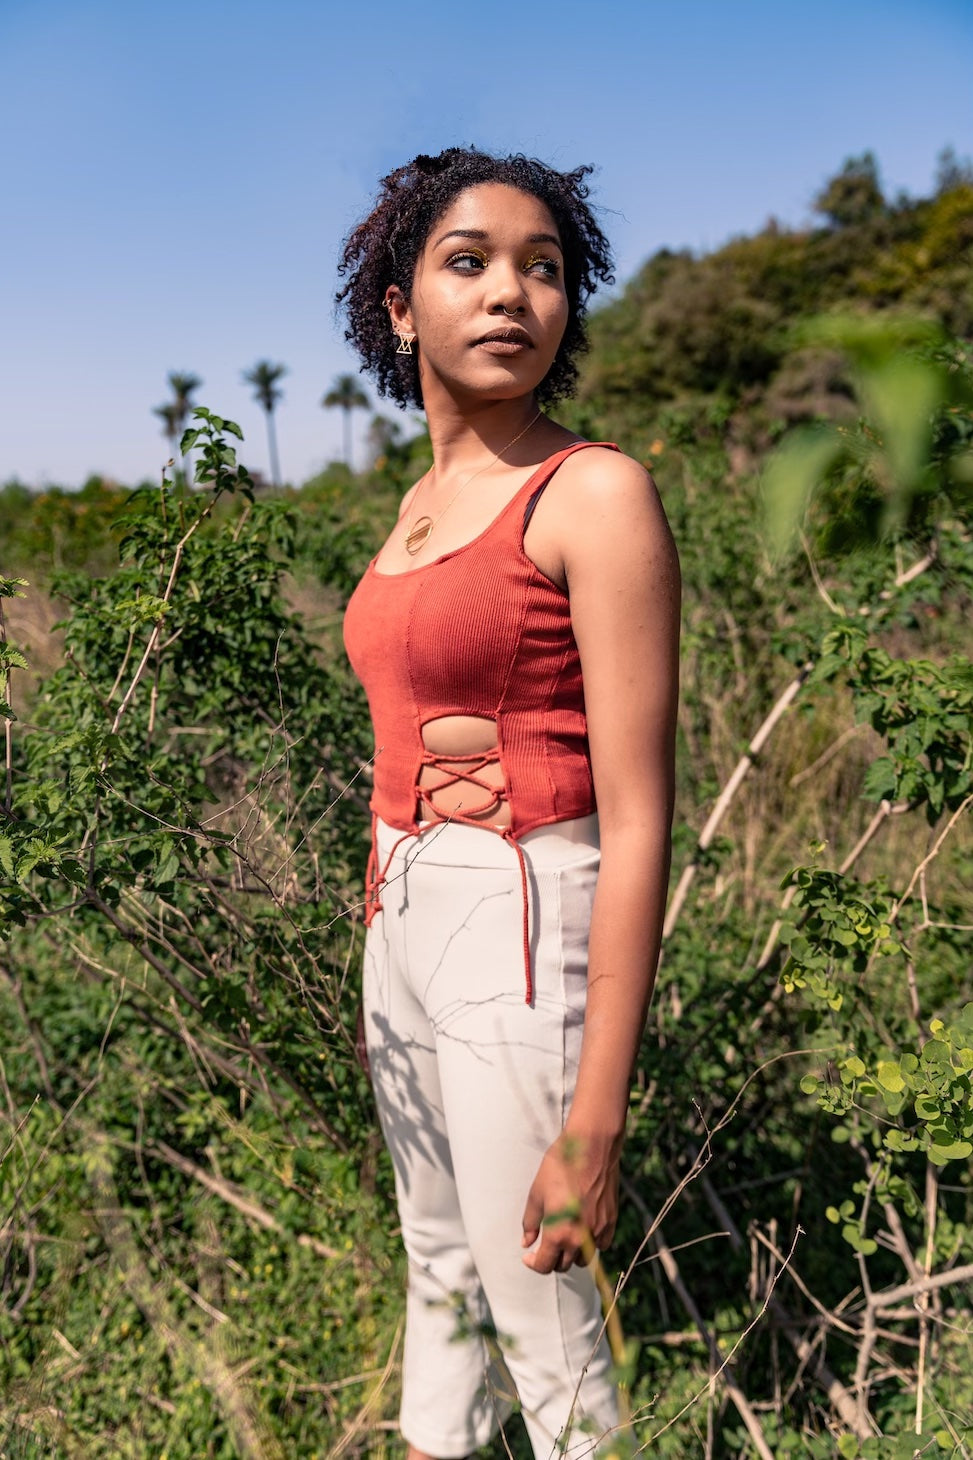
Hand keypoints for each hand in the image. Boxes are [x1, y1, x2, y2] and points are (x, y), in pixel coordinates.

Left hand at [521, 1127, 620, 1273]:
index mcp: (558, 1234)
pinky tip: (583, 1231)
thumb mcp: (536, 1194)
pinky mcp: (610, 1222)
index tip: (529, 1255)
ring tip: (563, 1238)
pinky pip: (601, 1245)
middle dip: (551, 1259)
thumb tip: (527, 1242)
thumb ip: (530, 1223)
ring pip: (583, 1259)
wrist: (592, 1148)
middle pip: (564, 1265)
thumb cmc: (561, 1167)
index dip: (533, 1263)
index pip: (545, 1265)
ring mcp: (597, 1232)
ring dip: (571, 1254)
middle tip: (544, 1245)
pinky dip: (591, 1244)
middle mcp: (579, 1239)